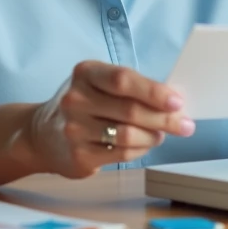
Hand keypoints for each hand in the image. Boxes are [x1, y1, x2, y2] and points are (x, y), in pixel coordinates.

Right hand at [25, 61, 195, 178]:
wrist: (43, 134)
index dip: (154, 92)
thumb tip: (173, 101)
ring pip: (128, 135)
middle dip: (164, 119)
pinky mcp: (78, 156)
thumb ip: (132, 87)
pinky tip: (144, 144)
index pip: (123, 80)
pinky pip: (120, 154)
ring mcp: (74, 129)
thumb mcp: (99, 84)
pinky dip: (140, 150)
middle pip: (130, 110)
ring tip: (162, 134)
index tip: (177, 101)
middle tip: (185, 124)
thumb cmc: (85, 104)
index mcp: (85, 72)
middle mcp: (75, 99)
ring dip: (153, 136)